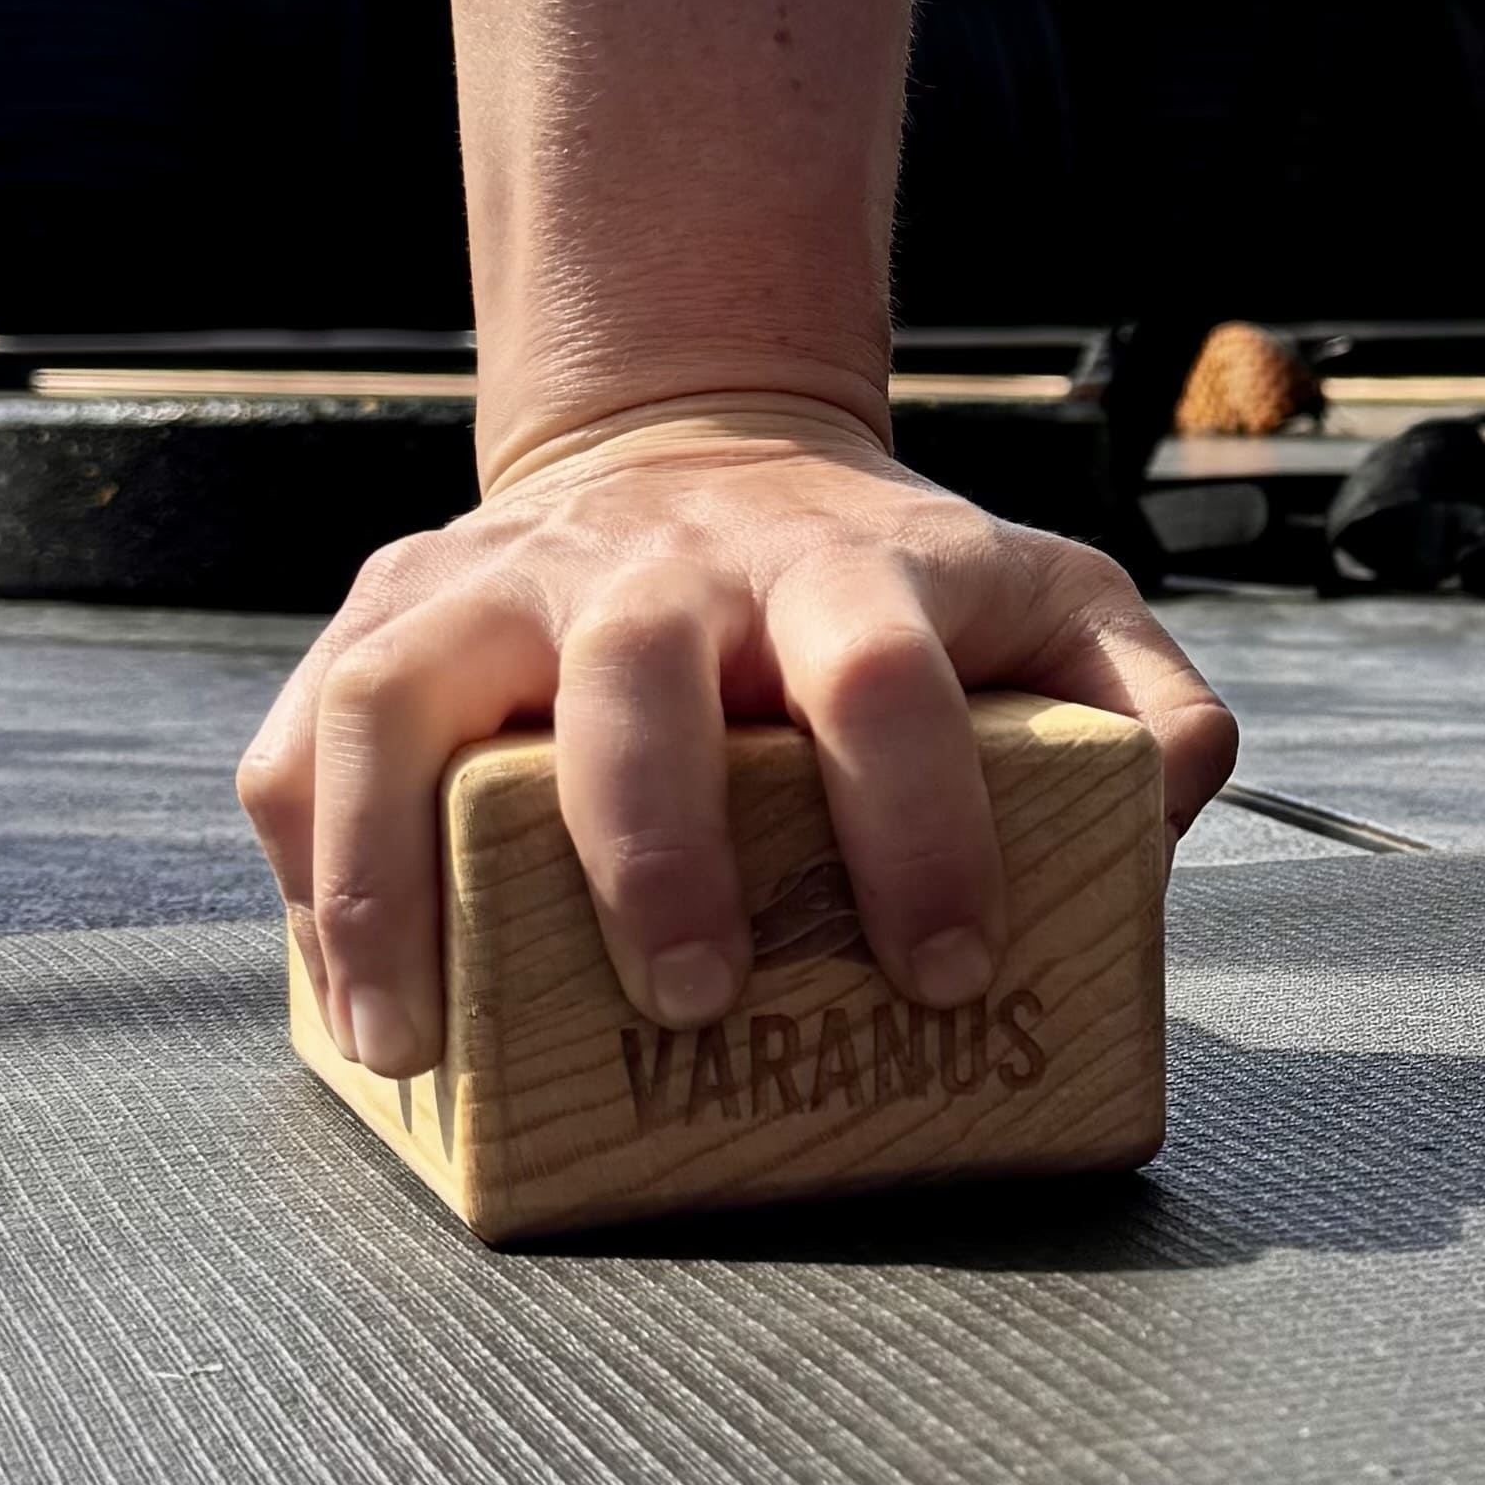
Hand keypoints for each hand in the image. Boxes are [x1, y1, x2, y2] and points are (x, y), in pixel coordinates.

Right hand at [236, 394, 1238, 1077]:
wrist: (711, 446)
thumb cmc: (887, 582)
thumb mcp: (1048, 604)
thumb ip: (1145, 697)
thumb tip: (1179, 802)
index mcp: (840, 567)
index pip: (885, 677)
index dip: (918, 825)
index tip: (944, 971)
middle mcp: (662, 563)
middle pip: (641, 671)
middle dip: (658, 847)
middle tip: (698, 999)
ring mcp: (511, 580)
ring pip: (413, 693)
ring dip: (402, 870)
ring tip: (420, 1038)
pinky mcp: (396, 613)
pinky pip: (307, 730)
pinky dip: (305, 858)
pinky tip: (344, 979)